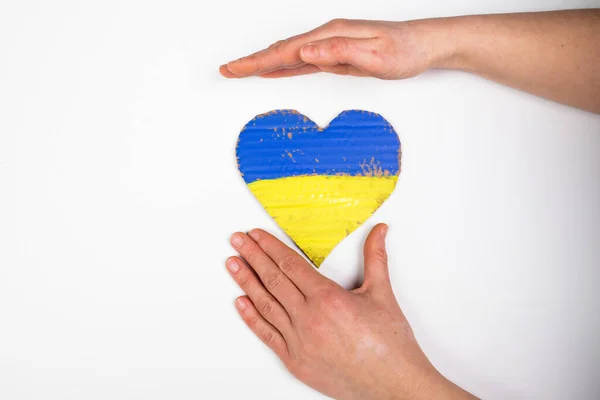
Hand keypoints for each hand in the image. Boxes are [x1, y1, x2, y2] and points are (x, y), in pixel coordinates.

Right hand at [219, 18, 452, 79]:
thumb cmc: (403, 50)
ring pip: (289, 56)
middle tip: (227, 69)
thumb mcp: (373, 55)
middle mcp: (327, 37)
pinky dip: (284, 67)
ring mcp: (329, 46)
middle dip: (251, 61)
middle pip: (280, 50)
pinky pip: (303, 62)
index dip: (258, 61)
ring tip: (241, 70)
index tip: (235, 68)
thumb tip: (306, 50)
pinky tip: (274, 71)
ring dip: (263, 63)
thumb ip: (338, 52)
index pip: (287, 50)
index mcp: (331, 35)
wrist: (423, 46)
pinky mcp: (335, 56)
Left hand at [226, 224, 475, 398]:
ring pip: (265, 305)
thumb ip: (375, 257)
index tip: (256, 235)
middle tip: (237, 240)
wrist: (394, 386)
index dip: (270, 247)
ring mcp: (299, 341)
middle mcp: (309, 318)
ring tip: (232, 264)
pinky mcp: (295, 361)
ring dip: (246, 282)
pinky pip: (267, 334)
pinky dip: (252, 317)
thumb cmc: (389, 344)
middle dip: (253, 256)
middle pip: (273, 280)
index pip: (290, 264)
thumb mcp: (382, 293)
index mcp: (328, 298)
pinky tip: (241, 302)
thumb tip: (379, 231)